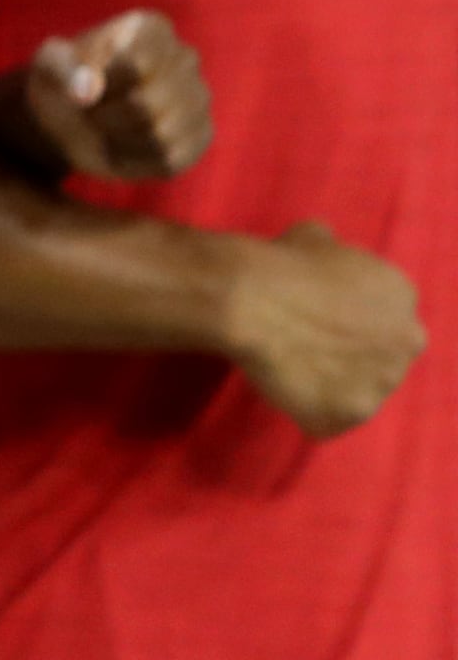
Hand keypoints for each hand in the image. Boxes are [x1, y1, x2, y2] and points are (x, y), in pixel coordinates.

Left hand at [17, 11, 211, 182]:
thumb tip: (88, 92)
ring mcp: (199, 98)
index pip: (135, 64)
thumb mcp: (49, 65)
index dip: (99, 83)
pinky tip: (121, 144)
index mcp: (151, 28)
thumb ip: (64, 70)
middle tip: (90, 110)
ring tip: (105, 124)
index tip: (84, 81)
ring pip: (160, 134)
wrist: (70, 114)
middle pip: (146, 103)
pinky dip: (134, 159)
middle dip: (104, 115)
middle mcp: (185, 58)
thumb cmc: (64, 79)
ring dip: (117, 138)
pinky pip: (170, 158)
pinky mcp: (201, 136)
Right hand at [220, 222, 421, 439]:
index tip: (319, 321)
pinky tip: (283, 390)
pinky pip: (328, 422)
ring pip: (359, 394)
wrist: (252, 300)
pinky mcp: (353, 413)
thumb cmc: (280, 264)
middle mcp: (407, 339)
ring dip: (331, 388)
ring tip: (292, 373)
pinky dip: (306, 413)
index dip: (350, 323)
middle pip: (382, 359)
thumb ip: (331, 251)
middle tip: (309, 350)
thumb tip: (322, 247)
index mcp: (401, 294)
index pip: (384, 319)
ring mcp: (384, 382)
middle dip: (352, 359)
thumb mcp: (314, 237)